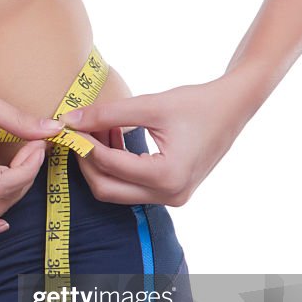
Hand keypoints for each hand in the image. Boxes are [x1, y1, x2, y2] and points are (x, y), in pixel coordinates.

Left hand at [58, 75, 257, 205]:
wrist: (234, 108)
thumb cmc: (196, 103)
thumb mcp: (150, 105)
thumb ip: (106, 114)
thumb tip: (69, 120)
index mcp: (167, 175)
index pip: (109, 164)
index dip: (83, 144)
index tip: (67, 126)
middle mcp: (169, 194)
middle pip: (106, 188)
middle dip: (86, 162)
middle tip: (75, 134)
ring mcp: (172, 198)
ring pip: (116, 190)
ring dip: (100, 164)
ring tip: (96, 129)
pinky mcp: (171, 193)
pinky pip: (131, 187)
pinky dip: (116, 166)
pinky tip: (112, 137)